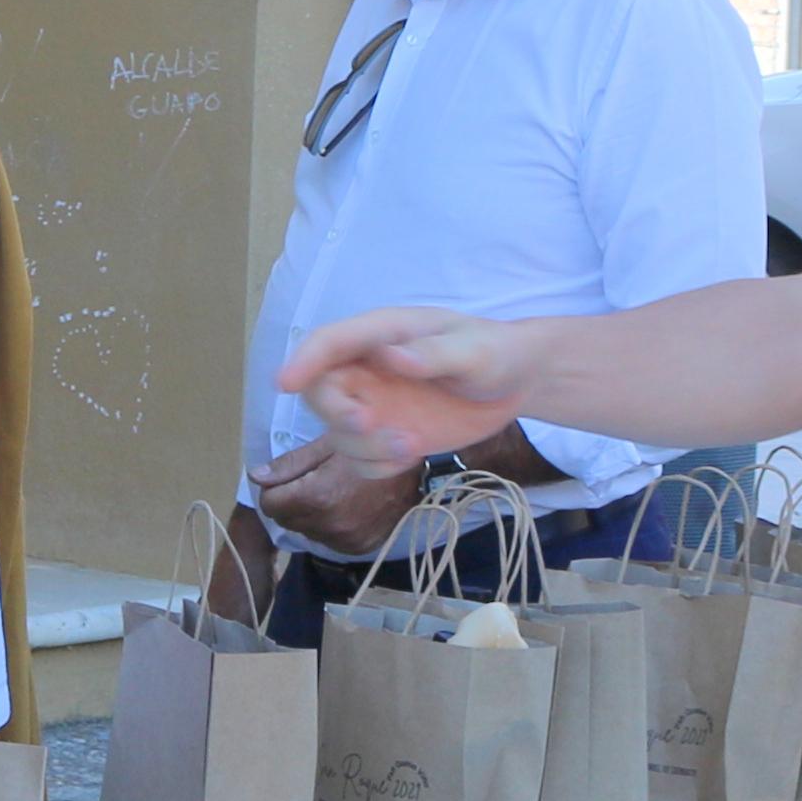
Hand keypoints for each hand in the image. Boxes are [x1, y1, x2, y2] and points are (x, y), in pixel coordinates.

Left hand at [250, 428, 442, 560]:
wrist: (417, 466)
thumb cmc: (370, 445)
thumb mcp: (329, 445)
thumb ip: (290, 465)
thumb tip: (256, 477)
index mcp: (317, 497)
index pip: (269, 504)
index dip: (274, 488)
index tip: (288, 477)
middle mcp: (329, 525)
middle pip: (285, 520)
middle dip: (290, 501)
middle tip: (311, 480)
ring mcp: (346, 540)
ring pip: (306, 531)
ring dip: (309, 515)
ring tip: (332, 492)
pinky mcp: (359, 547)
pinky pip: (329, 540)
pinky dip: (330, 526)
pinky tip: (346, 506)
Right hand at [276, 305, 531, 464]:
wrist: (516, 382)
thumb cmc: (496, 352)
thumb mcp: (475, 351)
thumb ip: (434, 354)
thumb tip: (391, 357)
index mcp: (382, 334)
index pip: (330, 343)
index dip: (303, 361)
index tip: (285, 384)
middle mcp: (367, 368)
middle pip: (320, 391)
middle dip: (337, 414)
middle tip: (370, 425)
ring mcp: (374, 404)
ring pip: (337, 433)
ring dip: (364, 448)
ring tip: (411, 446)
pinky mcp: (385, 435)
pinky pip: (360, 459)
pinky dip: (377, 466)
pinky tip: (412, 454)